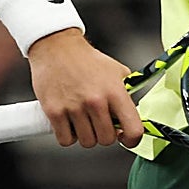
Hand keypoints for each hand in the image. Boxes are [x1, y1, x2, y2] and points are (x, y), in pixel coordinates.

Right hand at [27, 28, 143, 149]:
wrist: (56, 46)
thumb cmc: (86, 59)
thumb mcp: (115, 70)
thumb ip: (126, 93)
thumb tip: (132, 115)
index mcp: (115, 91)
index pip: (133, 130)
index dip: (132, 140)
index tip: (125, 137)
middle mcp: (96, 101)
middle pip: (107, 140)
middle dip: (104, 133)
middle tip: (97, 120)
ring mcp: (74, 108)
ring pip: (87, 142)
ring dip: (85, 134)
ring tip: (82, 118)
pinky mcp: (54, 112)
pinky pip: (66, 140)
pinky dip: (67, 135)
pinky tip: (68, 121)